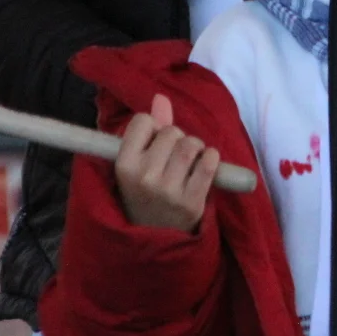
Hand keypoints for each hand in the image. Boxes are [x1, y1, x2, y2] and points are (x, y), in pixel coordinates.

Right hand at [114, 94, 223, 232]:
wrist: (154, 238)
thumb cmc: (143, 194)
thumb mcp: (135, 164)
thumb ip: (148, 130)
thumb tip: (161, 97)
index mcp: (124, 165)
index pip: (144, 121)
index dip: (153, 127)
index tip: (152, 143)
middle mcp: (144, 177)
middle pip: (171, 131)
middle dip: (176, 138)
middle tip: (172, 157)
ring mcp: (169, 190)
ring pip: (192, 144)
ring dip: (195, 147)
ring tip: (189, 161)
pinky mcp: (193, 201)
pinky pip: (210, 163)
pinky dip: (212, 158)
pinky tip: (205, 165)